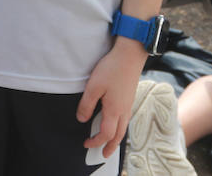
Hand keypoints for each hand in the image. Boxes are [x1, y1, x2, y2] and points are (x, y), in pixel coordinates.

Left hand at [77, 40, 147, 157]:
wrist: (130, 56)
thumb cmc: (111, 69)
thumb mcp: (93, 87)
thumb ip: (86, 105)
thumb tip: (81, 120)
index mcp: (114, 110)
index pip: (106, 134)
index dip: (96, 141)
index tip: (86, 144)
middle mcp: (124, 111)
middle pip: (118, 135)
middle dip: (110, 146)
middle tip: (104, 154)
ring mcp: (128, 105)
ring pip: (123, 128)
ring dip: (116, 138)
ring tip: (109, 142)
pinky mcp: (129, 98)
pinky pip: (125, 119)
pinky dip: (120, 128)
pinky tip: (115, 123)